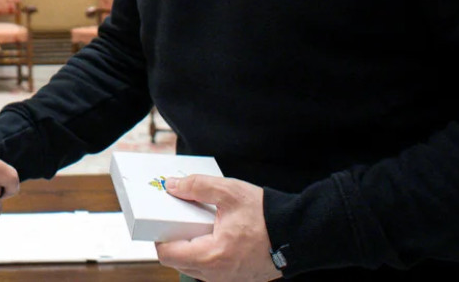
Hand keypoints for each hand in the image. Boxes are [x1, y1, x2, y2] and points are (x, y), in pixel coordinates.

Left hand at [154, 175, 279, 281]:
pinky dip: (207, 253)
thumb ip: (197, 187)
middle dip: (175, 240)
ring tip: (201, 225)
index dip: (159, 236)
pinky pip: (211, 270)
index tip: (162, 220)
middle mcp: (216, 274)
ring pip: (194, 267)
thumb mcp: (229, 192)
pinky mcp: (237, 278)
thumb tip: (173, 186)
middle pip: (178, 261)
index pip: (167, 254)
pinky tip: (217, 234)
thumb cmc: (267, 217)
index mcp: (211, 256)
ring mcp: (227, 279)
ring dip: (191, 247)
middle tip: (181, 219)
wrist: (298, 234)